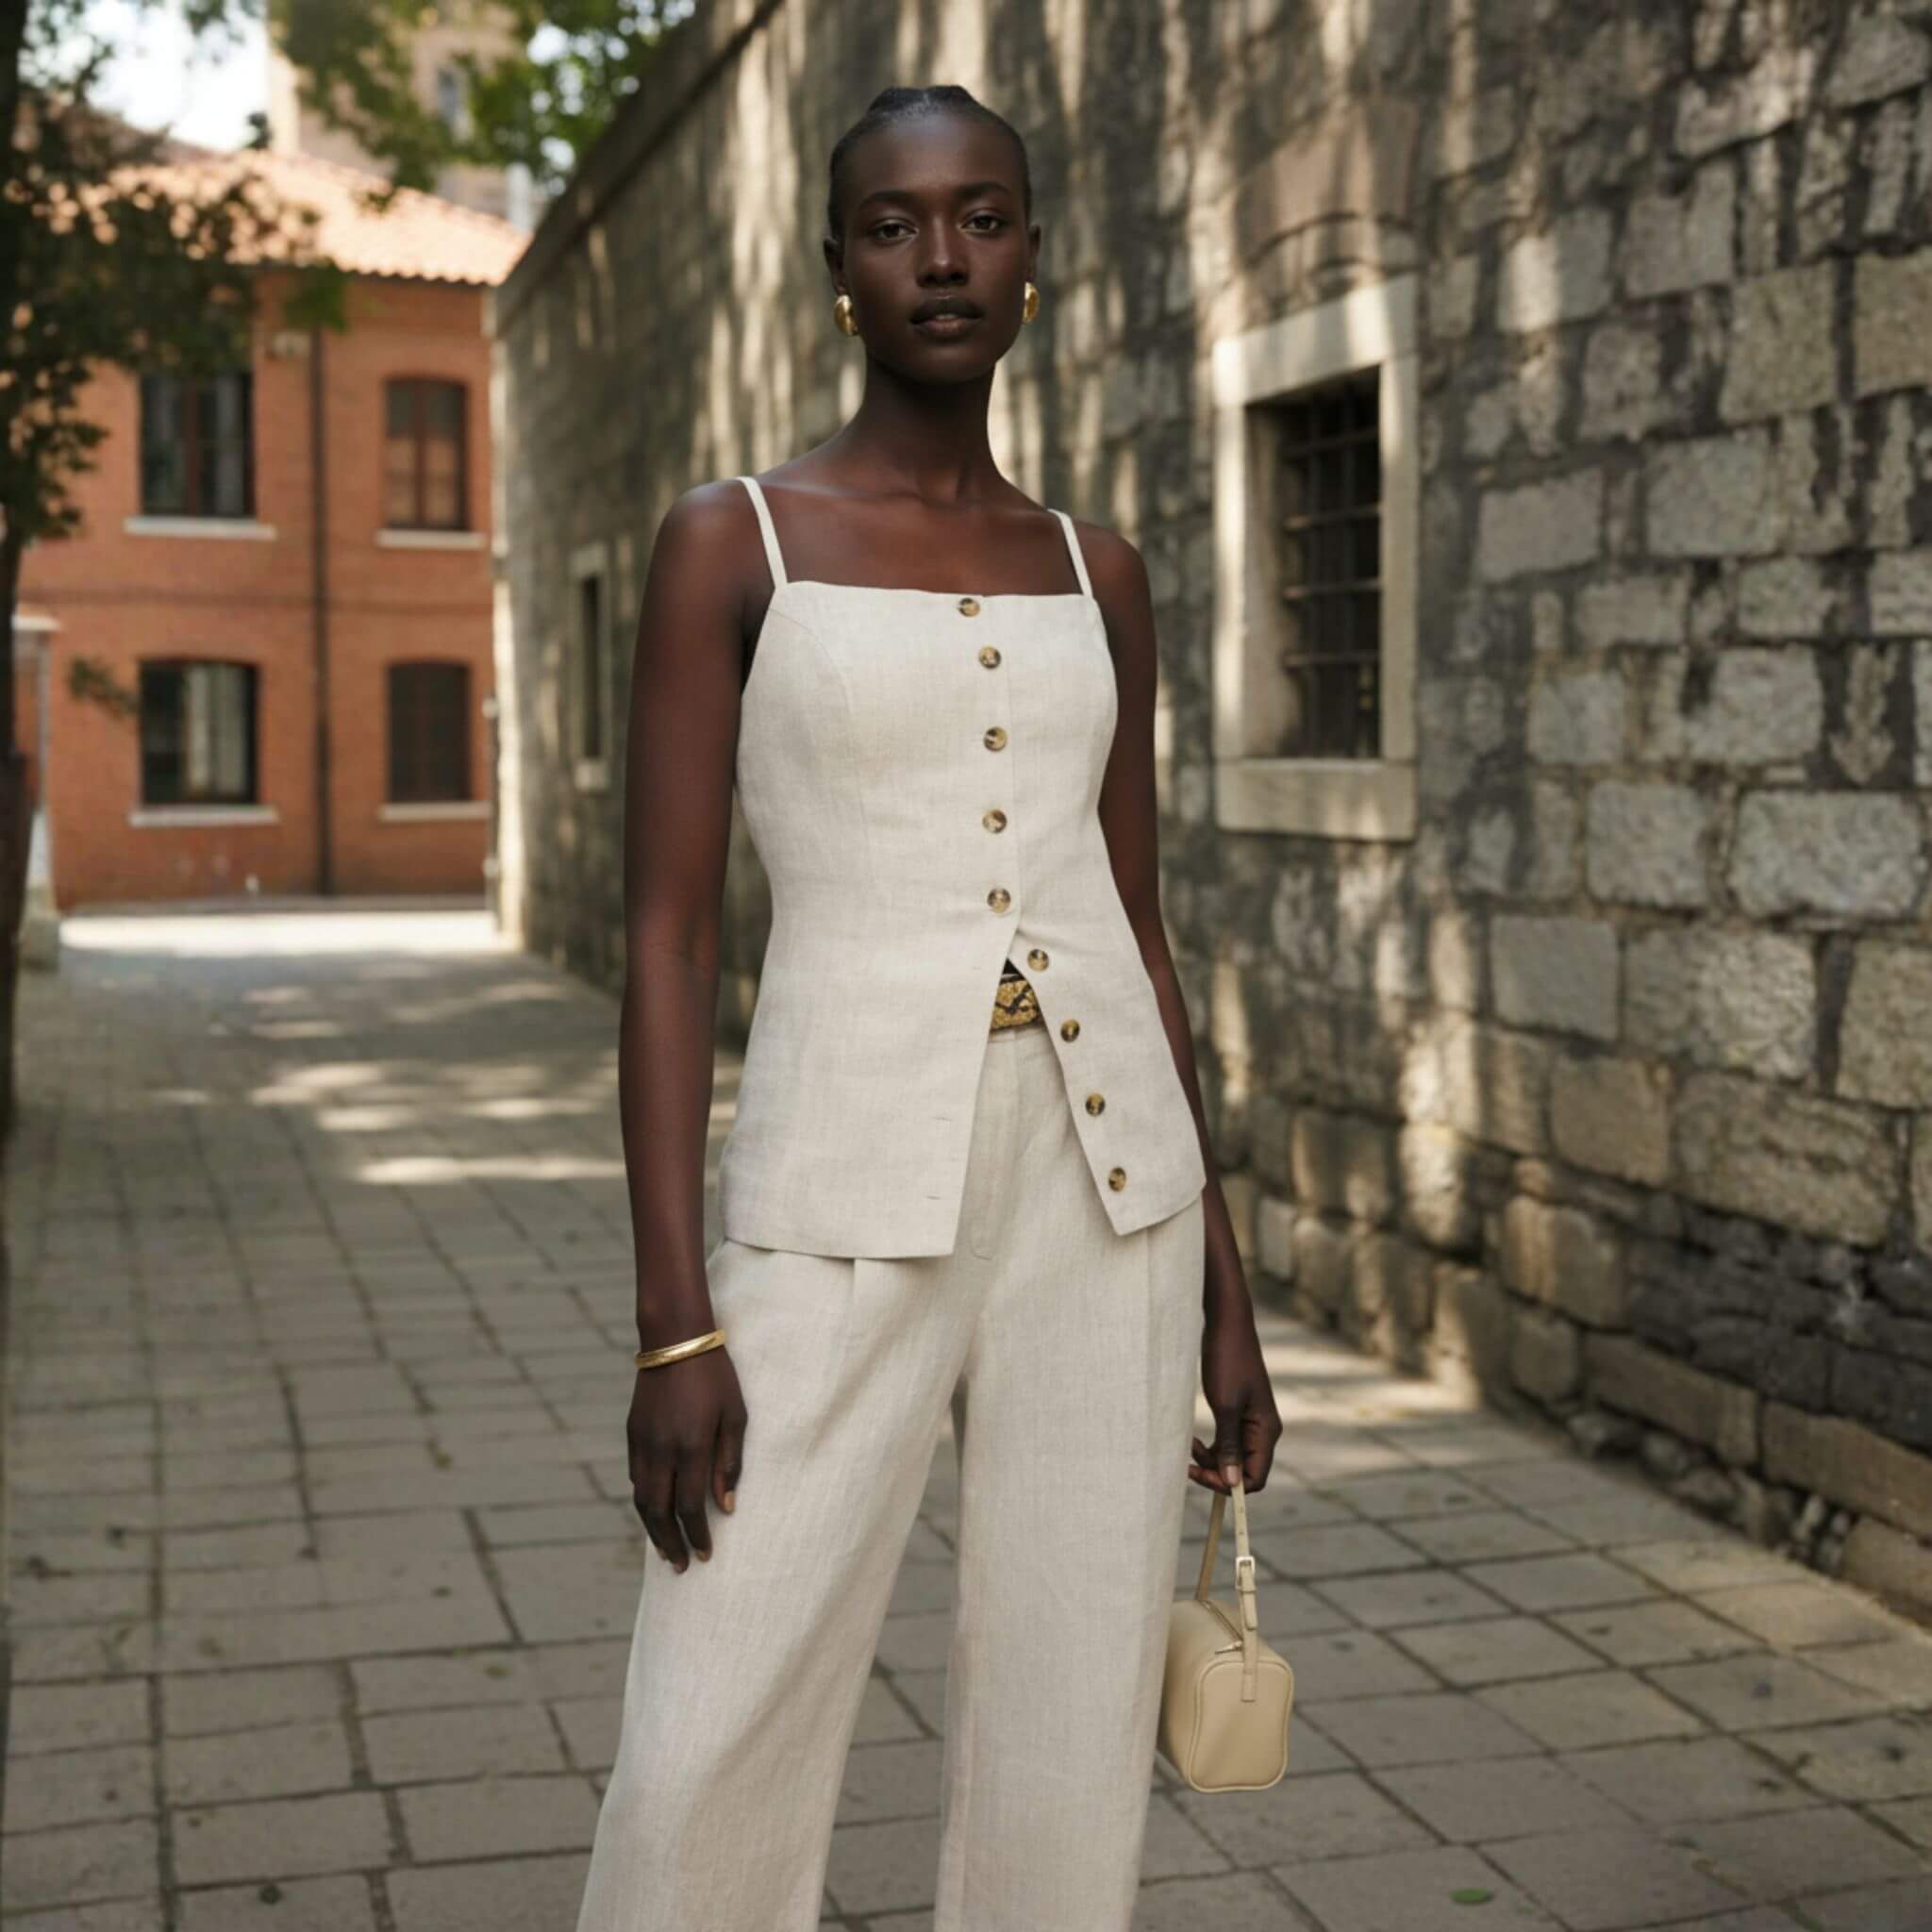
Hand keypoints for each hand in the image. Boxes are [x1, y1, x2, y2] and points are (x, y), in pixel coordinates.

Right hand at [626, 1343, 747, 1572]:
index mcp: (690, 1447)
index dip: (698, 1536)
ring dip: (653, 1529)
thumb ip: (729, 1462)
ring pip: (641, 1499)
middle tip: (681, 1567)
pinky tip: (654, 1511)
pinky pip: (635, 1478)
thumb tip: (728, 1507)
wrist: (675, 1340)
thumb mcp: (734, 1416)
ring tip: (665, 1550)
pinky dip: (644, 1501)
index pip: (691, 1507)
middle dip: (671, 1543)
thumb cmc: (715, 1376)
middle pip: (660, 1512)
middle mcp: (661, 1450)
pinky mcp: (632, 1433)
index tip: (706, 1555)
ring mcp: (642, 1443)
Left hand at [1190, 1298, 1281, 1494]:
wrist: (1227, 1325)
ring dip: (1211, 1459)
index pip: (1255, 1478)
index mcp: (1267, 1432)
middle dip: (1216, 1471)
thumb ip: (1229, 1447)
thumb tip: (1233, 1484)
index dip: (1228, 1484)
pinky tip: (1193, 1438)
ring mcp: (1252, 1421)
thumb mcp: (1226, 1407)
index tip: (1199, 1472)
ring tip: (1189, 1445)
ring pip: (1233, 1457)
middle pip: (1243, 1471)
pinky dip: (1211, 1445)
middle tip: (1188, 1462)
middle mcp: (1264, 1430)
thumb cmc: (1227, 1362)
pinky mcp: (1239, 1412)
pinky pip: (1227, 1441)